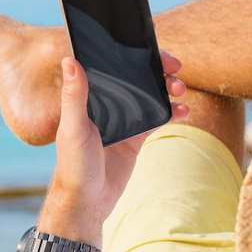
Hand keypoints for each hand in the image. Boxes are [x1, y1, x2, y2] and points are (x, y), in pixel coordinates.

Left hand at [40, 53, 187, 241]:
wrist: (88, 200)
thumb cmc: (74, 164)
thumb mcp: (74, 128)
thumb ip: (74, 96)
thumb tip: (69, 60)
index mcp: (90, 96)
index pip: (113, 66)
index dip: (133, 54)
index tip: (152, 51)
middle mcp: (107, 104)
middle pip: (136, 77)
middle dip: (158, 69)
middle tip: (175, 68)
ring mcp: (124, 120)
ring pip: (150, 95)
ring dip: (168, 88)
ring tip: (180, 90)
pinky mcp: (136, 137)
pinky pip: (158, 118)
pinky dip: (172, 112)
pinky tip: (183, 111)